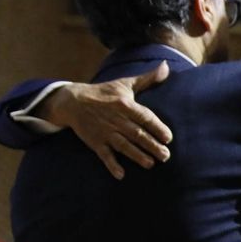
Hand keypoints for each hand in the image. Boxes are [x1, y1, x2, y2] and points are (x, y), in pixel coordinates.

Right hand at [42, 63, 173, 178]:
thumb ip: (147, 79)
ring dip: (137, 156)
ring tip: (150, 164)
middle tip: (166, 156)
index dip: (157, 127)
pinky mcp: (95, 142)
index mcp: (124, 104)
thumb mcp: (124, 84)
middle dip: (151, 145)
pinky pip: (104, 155)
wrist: (72, 101)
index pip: (144, 117)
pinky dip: (111, 165)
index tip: (168, 137)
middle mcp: (115, 119)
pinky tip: (120, 174)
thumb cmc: (103, 93)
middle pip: (136, 134)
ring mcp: (104, 132)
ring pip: (123, 146)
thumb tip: (166, 67)